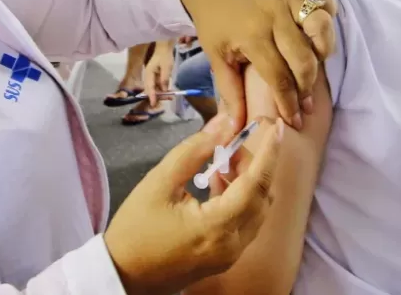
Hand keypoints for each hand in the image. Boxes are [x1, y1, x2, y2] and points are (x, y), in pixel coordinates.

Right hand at [104, 116, 282, 294]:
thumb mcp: (159, 182)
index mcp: (218, 226)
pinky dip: (240, 198)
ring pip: (256, 210)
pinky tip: (218, 182)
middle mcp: (232, 244)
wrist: (122, 275)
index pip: (257, 183)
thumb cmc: (134, 229)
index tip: (277, 126)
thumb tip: (223, 124)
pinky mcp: (224, 258)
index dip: (270, 151)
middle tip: (230, 143)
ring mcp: (230, 255)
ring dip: (247, 181)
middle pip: (261, 196)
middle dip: (253, 164)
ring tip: (221, 160)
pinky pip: (245, 223)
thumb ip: (194, 151)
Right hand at [143, 44, 175, 105]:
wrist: (164, 48)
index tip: (153, 104)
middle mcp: (148, 77)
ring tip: (171, 96)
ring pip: (154, 89)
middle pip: (150, 90)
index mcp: (148, 74)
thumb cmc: (165, 56)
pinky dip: (163, 89)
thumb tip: (163, 90)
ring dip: (161, 93)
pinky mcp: (155, 77)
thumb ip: (164, 79)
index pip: (149, 87)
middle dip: (158, 96)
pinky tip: (169, 91)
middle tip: (168, 98)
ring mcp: (151, 77)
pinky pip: (158, 85)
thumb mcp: (166, 67)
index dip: (152, 96)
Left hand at [178, 0, 336, 129]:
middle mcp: (273, 15)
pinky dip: (327, 12)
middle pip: (304, 58)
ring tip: (315, 65)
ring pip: (320, 27)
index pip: (279, 77)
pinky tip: (319, 30)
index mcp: (252, 35)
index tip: (295, 121)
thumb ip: (230, 92)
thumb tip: (236, 128)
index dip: (289, 103)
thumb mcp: (216, 56)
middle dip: (307, 86)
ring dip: (323, 50)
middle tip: (305, 102)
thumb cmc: (212, 19)